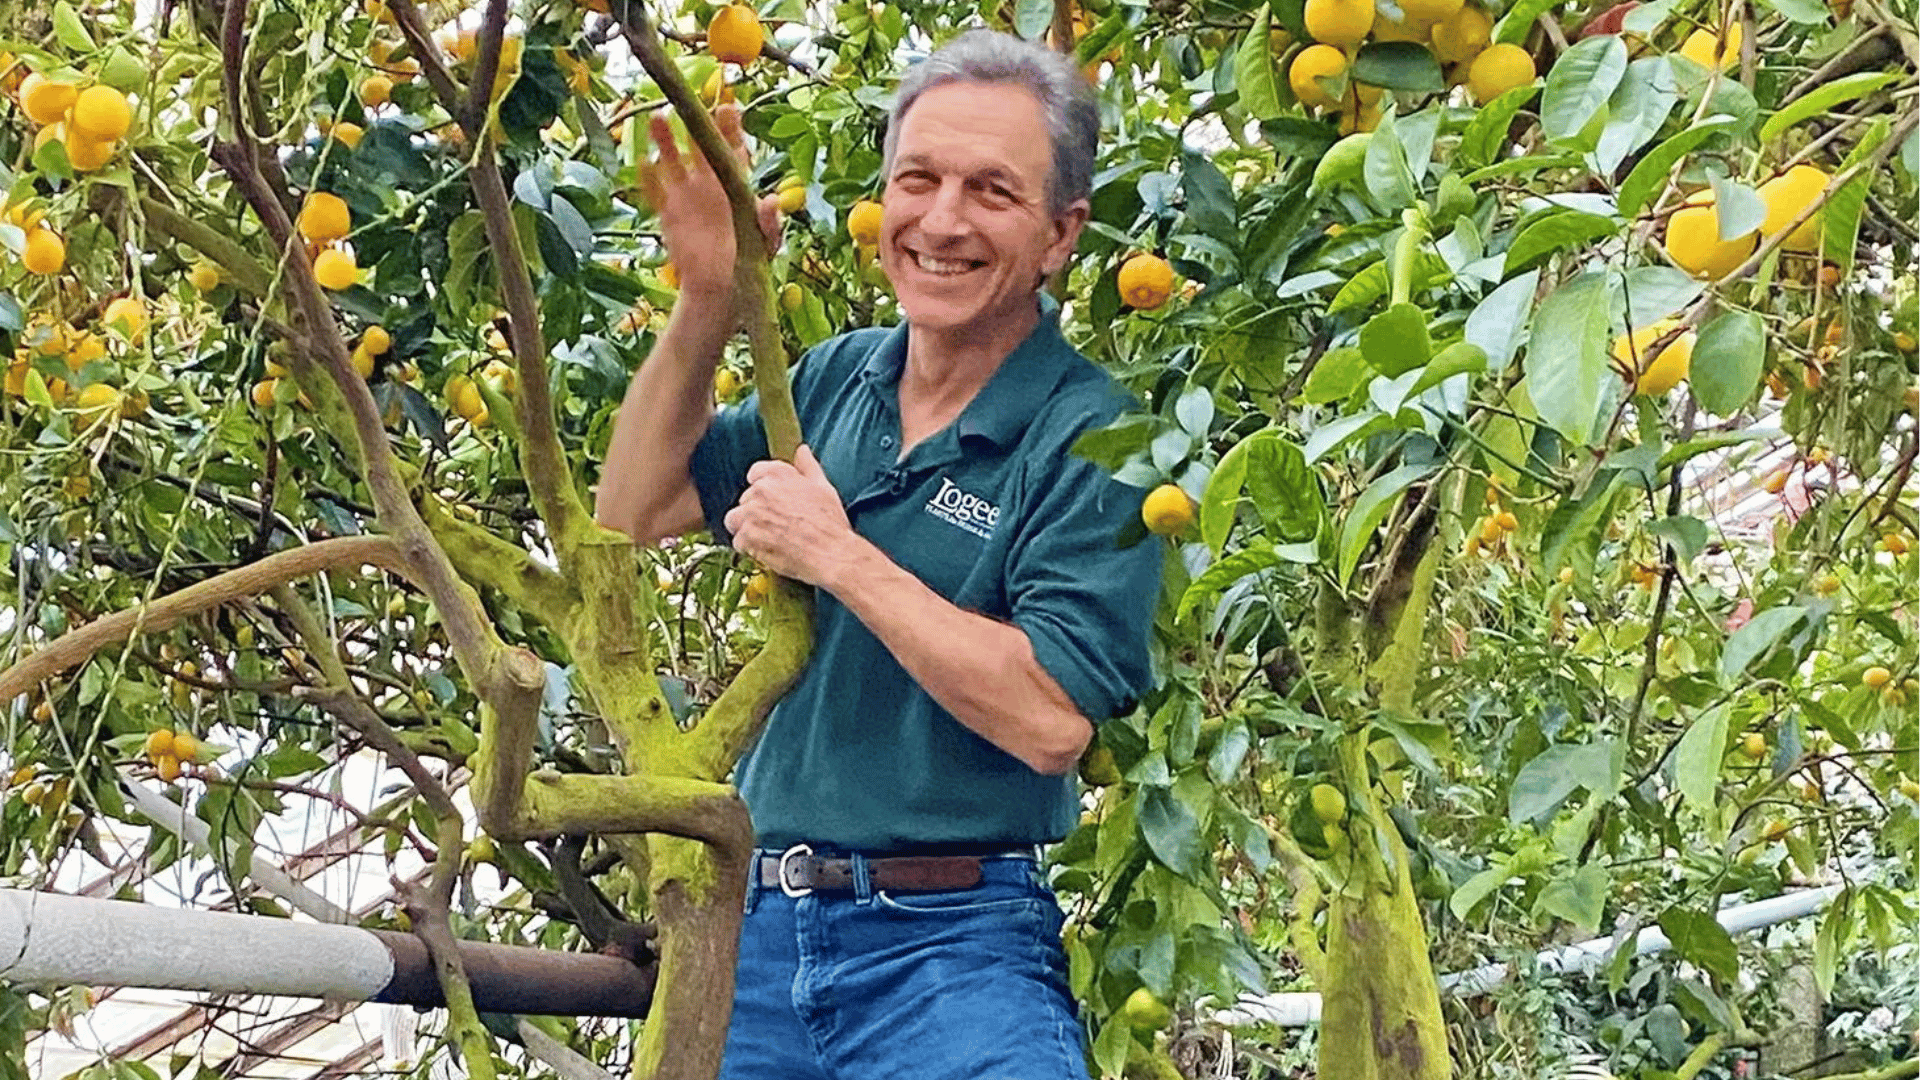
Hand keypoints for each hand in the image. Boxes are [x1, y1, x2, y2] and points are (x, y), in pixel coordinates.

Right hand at [633, 103, 781, 295]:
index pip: (732, 150)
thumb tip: (771, 201)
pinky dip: (648, 178)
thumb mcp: (765, 243)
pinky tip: (642, 161)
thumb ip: (768, 222)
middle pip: (699, 147)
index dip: (730, 129)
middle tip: (687, 102)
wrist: (720, 287)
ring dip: (664, 140)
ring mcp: (686, 197)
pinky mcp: (668, 214)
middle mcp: (708, 184)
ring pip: (673, 161)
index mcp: (734, 185)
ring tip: (656, 117)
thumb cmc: (747, 261)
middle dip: (693, 124)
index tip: (728, 109)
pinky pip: (655, 192)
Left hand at [723, 445, 857, 586]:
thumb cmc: (830, 523)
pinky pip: (738, 541)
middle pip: (745, 499)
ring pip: (736, 519)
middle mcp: (761, 490)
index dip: (762, 488)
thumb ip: (808, 467)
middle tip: (776, 526)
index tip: (771, 501)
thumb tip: (802, 450)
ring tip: (768, 539)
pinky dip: (750, 548)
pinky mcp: (746, 536)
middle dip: (756, 512)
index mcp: (779, 474)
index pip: (755, 473)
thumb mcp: (824, 488)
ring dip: (747, 529)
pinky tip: (767, 551)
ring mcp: (751, 513)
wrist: (830, 553)